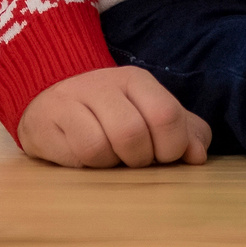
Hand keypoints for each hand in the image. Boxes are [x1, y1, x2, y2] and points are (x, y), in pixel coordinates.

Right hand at [15, 66, 209, 168]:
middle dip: (139, 159)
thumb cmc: (110, 115)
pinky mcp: (48, 122)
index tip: (163, 156)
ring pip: (103, 147)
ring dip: (111, 164)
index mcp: (136, 81)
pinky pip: (77, 155)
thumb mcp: (150, 116)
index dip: (171, 147)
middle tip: (132, 159)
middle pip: (134, 133)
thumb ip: (183, 132)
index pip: (167, 115)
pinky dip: (88, 166)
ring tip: (108, 157)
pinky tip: (85, 158)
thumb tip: (197, 156)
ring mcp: (73, 100)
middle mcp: (105, 84)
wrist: (49, 101)